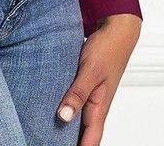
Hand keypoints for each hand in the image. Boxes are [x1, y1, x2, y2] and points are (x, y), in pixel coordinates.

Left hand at [56, 14, 141, 144]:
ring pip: (79, 118)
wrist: (115, 29)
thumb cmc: (107, 49)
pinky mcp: (86, 84)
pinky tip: (54, 109)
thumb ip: (78, 94)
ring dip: (68, 127)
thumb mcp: (90, 71)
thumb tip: (64, 117)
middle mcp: (96, 104)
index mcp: (100, 106)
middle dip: (71, 141)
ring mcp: (92, 94)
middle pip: (84, 132)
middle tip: (49, 141)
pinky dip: (67, 108)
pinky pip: (76, 102)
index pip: (91, 139)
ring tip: (49, 133)